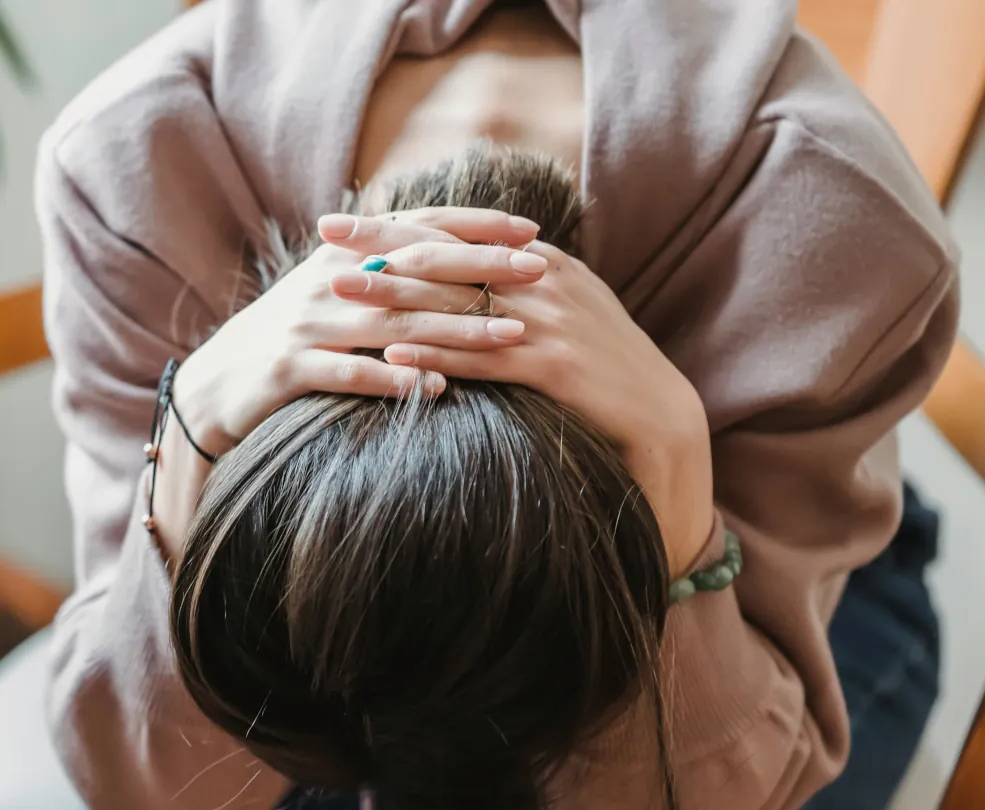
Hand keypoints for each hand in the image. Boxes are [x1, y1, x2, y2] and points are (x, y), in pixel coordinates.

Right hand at [170, 207, 544, 454]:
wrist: (216, 383)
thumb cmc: (291, 338)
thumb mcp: (333, 292)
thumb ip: (384, 267)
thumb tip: (455, 248)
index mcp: (343, 255)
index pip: (419, 228)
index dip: (476, 227)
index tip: (531, 232)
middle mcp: (328, 281)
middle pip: (417, 271)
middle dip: (483, 271)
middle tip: (540, 274)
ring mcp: (308, 325)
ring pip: (395, 323)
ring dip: (457, 330)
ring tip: (510, 338)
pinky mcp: (290, 369)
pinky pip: (351, 374)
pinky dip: (396, 380)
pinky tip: (439, 389)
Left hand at [326, 224, 714, 575]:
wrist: (659, 415)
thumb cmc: (600, 366)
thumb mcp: (562, 310)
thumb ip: (515, 285)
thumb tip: (457, 270)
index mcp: (540, 261)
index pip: (454, 233)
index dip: (394, 225)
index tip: (342, 219)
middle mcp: (543, 280)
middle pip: (446, 257)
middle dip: (380, 247)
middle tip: (324, 240)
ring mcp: (550, 321)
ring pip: (457, 303)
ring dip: (393, 296)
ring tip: (341, 292)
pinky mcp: (553, 366)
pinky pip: (481, 357)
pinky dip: (435, 354)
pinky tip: (393, 354)